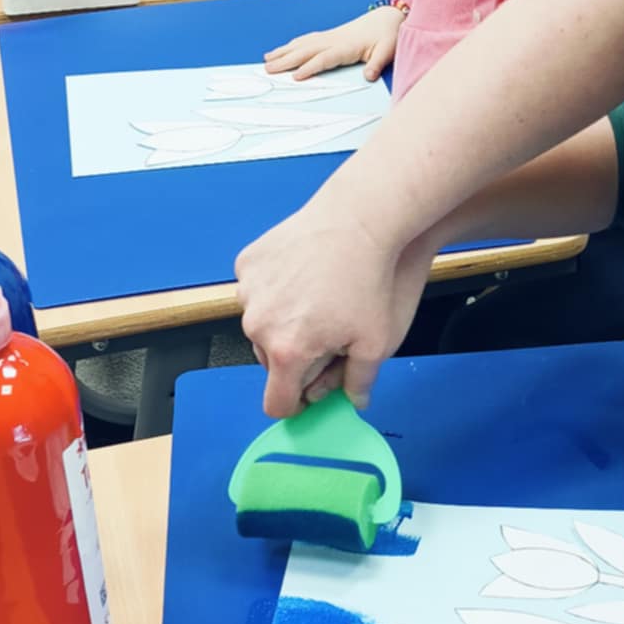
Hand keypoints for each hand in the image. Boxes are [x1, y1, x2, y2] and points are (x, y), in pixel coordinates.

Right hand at [234, 213, 437, 413]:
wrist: (358, 219)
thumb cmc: (369, 281)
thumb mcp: (376, 342)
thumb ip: (360, 380)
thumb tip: (354, 400)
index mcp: (287, 352)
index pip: (276, 402)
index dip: (296, 403)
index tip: (313, 389)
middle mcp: (257, 325)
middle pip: (269, 362)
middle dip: (294, 357)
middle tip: (327, 335)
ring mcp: (248, 291)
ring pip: (261, 325)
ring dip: (282, 323)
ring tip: (318, 300)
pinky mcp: (247, 263)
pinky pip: (256, 290)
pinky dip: (275, 289)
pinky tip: (304, 274)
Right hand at [264, 7, 401, 82]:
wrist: (387, 18)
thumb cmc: (387, 36)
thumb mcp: (387, 51)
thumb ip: (377, 64)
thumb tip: (368, 76)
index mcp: (346, 46)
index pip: (323, 59)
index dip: (309, 68)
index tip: (295, 77)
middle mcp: (333, 40)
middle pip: (305, 51)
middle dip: (286, 60)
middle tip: (268, 69)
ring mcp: (329, 36)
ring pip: (301, 44)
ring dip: (283, 52)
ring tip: (266, 60)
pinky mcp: (328, 36)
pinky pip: (305, 40)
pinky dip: (291, 45)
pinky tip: (282, 50)